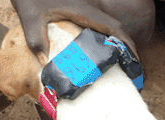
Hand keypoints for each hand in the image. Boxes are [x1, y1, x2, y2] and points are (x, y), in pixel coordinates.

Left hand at [11, 0, 134, 55]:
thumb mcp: (29, 15)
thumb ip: (36, 40)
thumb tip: (45, 65)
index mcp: (84, 10)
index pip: (114, 27)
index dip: (128, 44)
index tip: (135, 61)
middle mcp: (90, 7)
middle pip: (117, 28)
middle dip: (127, 48)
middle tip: (131, 68)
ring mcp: (88, 6)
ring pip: (110, 25)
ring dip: (117, 42)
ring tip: (120, 63)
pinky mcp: (81, 7)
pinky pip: (100, 23)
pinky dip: (106, 37)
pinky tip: (101, 50)